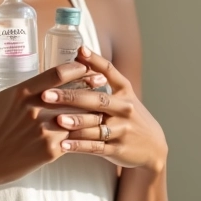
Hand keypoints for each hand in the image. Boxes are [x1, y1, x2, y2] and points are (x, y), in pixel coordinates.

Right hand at [0, 59, 99, 190]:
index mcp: (21, 92)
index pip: (57, 74)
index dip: (76, 68)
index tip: (85, 65)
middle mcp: (35, 109)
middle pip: (74, 93)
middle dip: (90, 86)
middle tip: (101, 83)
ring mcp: (44, 130)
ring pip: (79, 117)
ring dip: (92, 111)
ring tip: (102, 107)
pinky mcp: (49, 151)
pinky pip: (75, 139)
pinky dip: (85, 134)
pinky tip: (93, 131)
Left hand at [41, 46, 167, 172]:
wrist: (152, 146)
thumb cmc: (128, 115)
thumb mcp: (122, 93)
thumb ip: (102, 74)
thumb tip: (79, 50)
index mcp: (124, 91)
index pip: (109, 71)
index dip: (95, 61)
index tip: (79, 51)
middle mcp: (124, 108)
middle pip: (97, 100)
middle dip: (71, 96)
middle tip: (47, 95)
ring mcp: (122, 130)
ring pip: (96, 126)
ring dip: (75, 123)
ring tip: (56, 120)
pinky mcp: (118, 149)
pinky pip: (96, 147)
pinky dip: (78, 146)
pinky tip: (62, 144)